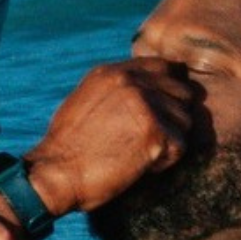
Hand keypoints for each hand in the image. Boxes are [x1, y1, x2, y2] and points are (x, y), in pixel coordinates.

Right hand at [25, 58, 198, 213]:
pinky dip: (164, 162)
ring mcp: (144, 104)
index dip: (169, 89)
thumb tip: (145, 91)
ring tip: (140, 154)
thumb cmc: (66, 147)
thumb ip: (116, 90)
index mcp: (112, 72)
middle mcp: (131, 81)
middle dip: (172, 117)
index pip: (162, 67)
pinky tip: (140, 167)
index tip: (161, 111)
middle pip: (181, 92)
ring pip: (184, 120)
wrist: (56, 173)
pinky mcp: (154, 132)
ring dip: (169, 141)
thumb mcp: (85, 101)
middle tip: (148, 139)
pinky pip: (179, 146)